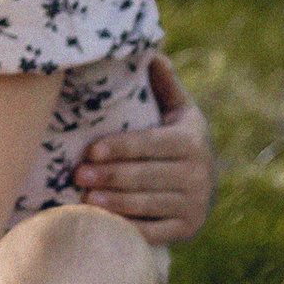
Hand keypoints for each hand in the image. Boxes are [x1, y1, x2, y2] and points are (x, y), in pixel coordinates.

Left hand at [74, 56, 213, 242]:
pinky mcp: (187, 229)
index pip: (151, 144)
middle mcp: (198, 174)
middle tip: (78, 175)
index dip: (120, 148)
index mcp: (191, 140)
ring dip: (114, 203)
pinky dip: (129, 227)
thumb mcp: (178, 111)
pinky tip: (105, 222)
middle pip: (145, 176)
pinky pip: (154, 231)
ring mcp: (194, 204)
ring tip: (85, 199)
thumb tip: (151, 51)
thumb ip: (165, 84)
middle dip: (110, 176)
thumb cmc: (178, 140)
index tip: (91, 150)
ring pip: (148, 204)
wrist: (204, 184)